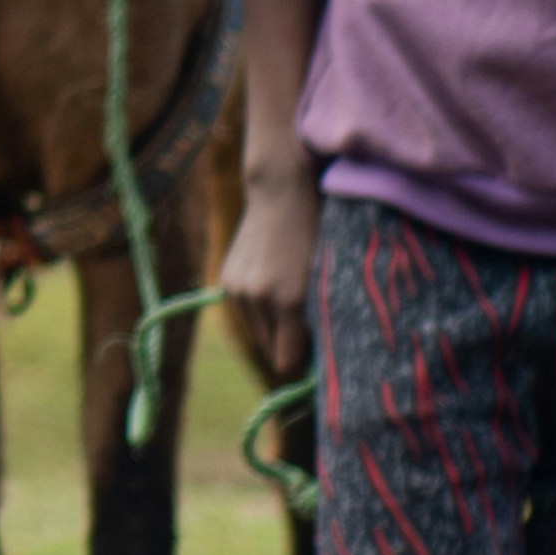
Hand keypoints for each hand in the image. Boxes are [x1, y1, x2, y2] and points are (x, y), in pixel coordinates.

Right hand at [221, 148, 321, 382]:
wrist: (280, 194)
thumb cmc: (317, 233)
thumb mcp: (328, 276)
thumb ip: (322, 317)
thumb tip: (320, 353)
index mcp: (288, 300)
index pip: (287, 360)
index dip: (304, 360)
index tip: (320, 354)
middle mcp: (257, 298)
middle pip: (271, 350)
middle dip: (290, 345)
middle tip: (310, 328)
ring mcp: (238, 289)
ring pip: (257, 333)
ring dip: (274, 328)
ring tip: (292, 304)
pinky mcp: (227, 281)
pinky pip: (245, 314)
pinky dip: (260, 311)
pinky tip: (274, 289)